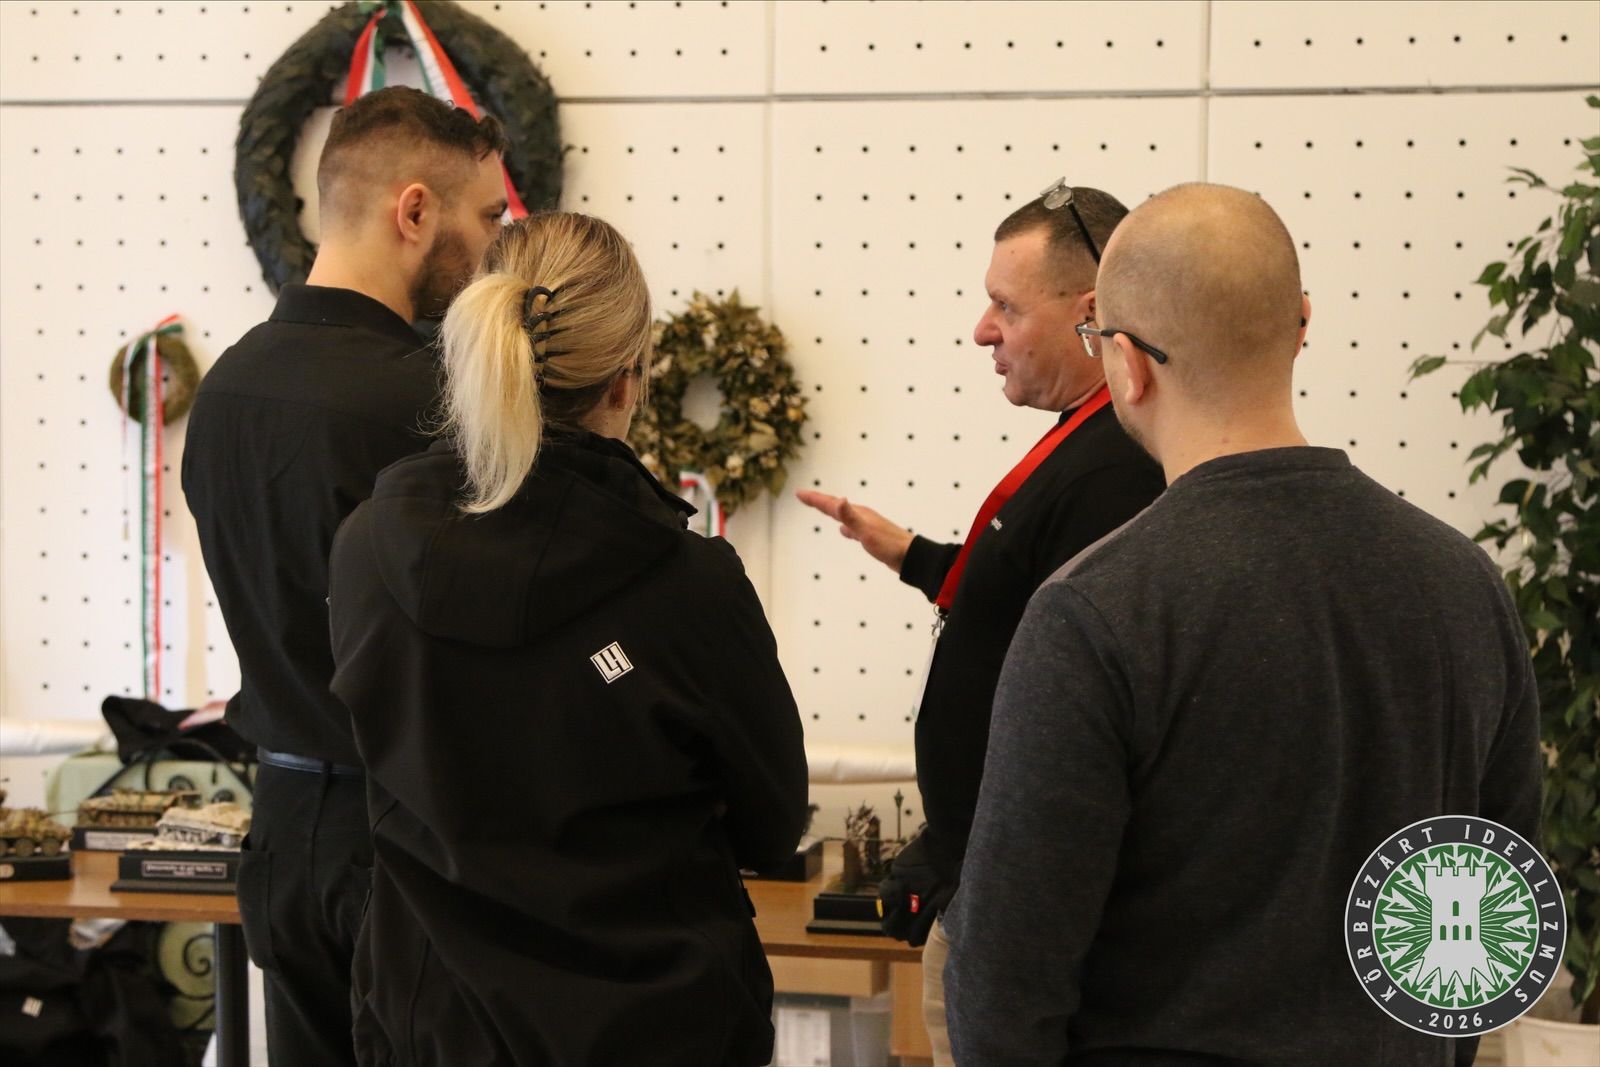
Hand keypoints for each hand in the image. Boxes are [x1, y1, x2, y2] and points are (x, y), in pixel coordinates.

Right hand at [795, 489, 914, 572]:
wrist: (912, 557)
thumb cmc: (890, 546)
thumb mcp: (867, 533)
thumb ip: (851, 518)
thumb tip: (838, 500)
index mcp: (859, 514)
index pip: (831, 504)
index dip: (814, 499)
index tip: (799, 493)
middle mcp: (862, 517)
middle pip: (836, 506)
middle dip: (819, 501)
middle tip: (804, 496)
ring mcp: (867, 526)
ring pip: (843, 516)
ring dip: (831, 511)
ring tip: (822, 508)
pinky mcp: (872, 536)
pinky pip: (852, 527)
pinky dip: (844, 525)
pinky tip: (845, 531)